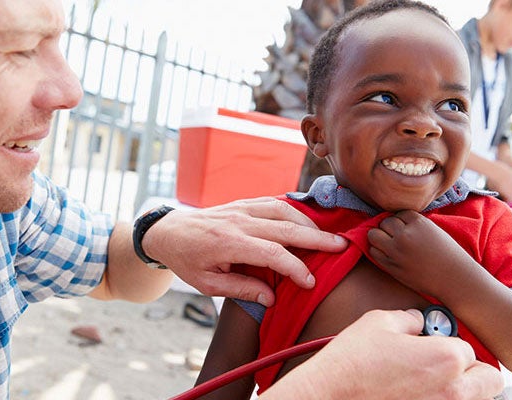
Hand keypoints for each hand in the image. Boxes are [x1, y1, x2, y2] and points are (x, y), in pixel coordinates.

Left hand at [141, 197, 347, 305]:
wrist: (168, 232)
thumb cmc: (187, 261)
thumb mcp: (208, 284)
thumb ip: (241, 289)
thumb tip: (271, 298)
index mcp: (229, 243)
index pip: (273, 254)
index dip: (295, 268)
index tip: (310, 283)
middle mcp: (238, 221)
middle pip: (286, 227)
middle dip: (317, 238)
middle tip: (343, 246)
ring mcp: (241, 208)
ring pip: (283, 210)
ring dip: (309, 222)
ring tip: (328, 236)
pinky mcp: (242, 202)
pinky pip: (273, 201)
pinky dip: (294, 210)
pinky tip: (307, 221)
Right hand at [262, 309, 504, 399]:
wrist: (329, 394)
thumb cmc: (352, 360)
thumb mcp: (380, 322)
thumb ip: (410, 319)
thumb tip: (417, 323)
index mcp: (447, 358)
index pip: (468, 348)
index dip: (448, 344)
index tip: (431, 346)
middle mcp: (452, 390)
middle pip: (489, 381)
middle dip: (473, 370)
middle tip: (448, 367)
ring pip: (475, 399)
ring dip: (463, 389)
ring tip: (434, 382)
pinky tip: (419, 394)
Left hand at [367, 210, 477, 297]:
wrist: (454, 279)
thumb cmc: (447, 254)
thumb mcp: (433, 230)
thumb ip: (414, 224)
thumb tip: (395, 220)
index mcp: (418, 223)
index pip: (398, 213)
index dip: (402, 221)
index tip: (408, 229)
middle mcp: (405, 235)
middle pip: (384, 222)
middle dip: (389, 227)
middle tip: (398, 236)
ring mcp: (396, 251)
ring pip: (373, 235)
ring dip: (379, 237)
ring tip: (389, 243)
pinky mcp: (391, 265)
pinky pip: (373, 251)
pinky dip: (377, 250)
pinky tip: (388, 253)